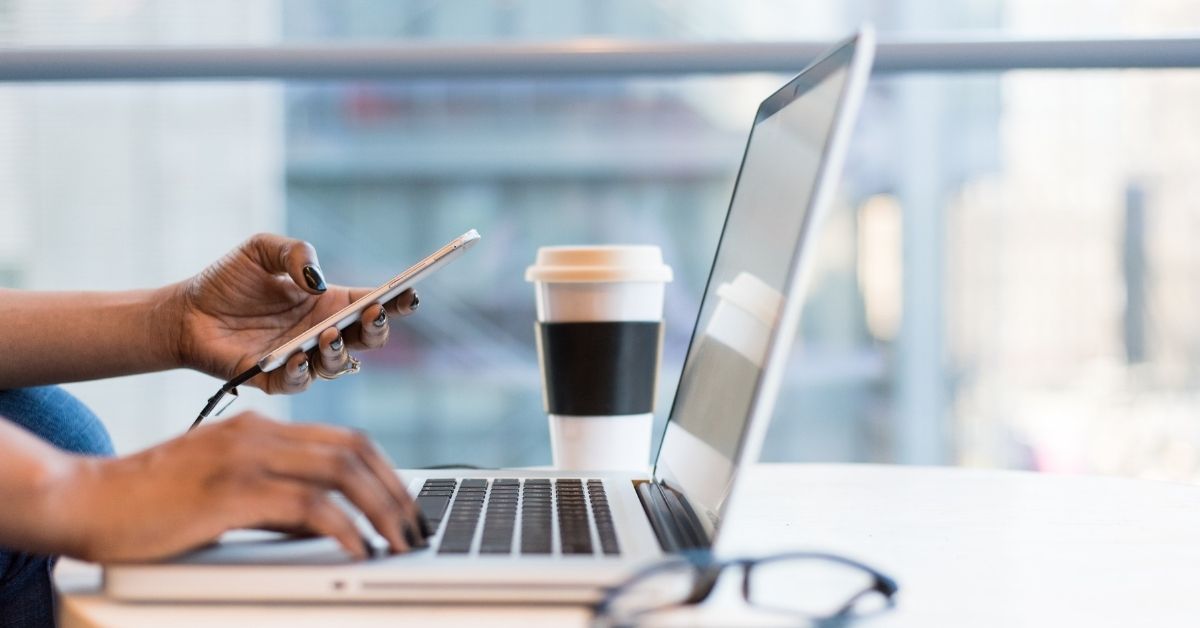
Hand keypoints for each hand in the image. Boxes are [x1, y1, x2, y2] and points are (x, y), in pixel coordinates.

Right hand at [63, 412, 426, 561]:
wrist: (85, 500)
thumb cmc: (150, 503)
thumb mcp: (225, 491)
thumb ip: (275, 499)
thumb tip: (327, 524)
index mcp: (260, 428)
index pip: (346, 439)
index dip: (386, 471)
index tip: (406, 505)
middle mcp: (259, 434)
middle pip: (354, 450)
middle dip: (396, 491)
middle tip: (415, 528)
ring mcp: (245, 458)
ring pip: (341, 472)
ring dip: (381, 509)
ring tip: (399, 542)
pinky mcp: (231, 491)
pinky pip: (308, 506)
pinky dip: (343, 528)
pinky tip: (358, 549)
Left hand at [171, 233, 418, 392]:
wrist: (185, 312)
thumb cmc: (227, 281)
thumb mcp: (261, 249)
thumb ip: (294, 252)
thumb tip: (317, 280)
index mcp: (329, 303)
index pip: (373, 304)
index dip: (396, 301)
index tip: (409, 293)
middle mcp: (322, 333)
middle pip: (368, 339)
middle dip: (377, 329)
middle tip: (372, 314)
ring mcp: (302, 358)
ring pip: (339, 366)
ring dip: (340, 352)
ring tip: (328, 335)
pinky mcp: (274, 379)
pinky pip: (298, 382)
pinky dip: (302, 372)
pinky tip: (297, 356)